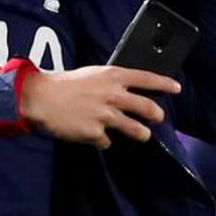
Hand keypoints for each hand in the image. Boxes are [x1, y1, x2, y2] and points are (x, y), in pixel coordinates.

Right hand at [19, 66, 179, 147]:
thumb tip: (122, 91)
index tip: (176, 88)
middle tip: (157, 118)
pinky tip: (93, 135)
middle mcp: (113, 96)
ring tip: (141, 134)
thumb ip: (109, 82)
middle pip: (148, 108)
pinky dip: (102, 140)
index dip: (165, 84)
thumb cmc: (61, 84)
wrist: (39, 98)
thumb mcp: (90, 75)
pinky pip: (107, 141)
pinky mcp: (95, 133)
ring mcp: (106, 116)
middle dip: (157, 115)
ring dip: (141, 134)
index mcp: (112, 77)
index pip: (147, 78)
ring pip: (137, 130)